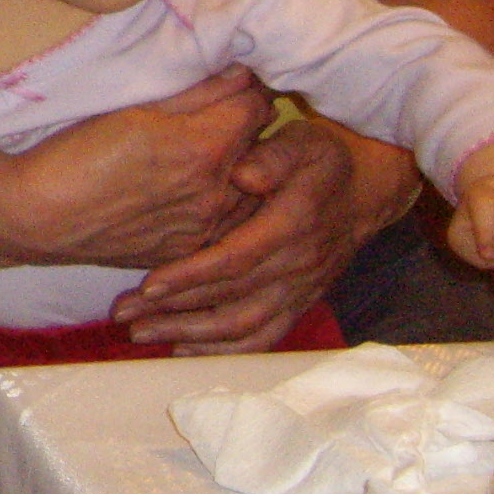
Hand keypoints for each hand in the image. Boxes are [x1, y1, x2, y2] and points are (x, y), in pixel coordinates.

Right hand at [5, 68, 270, 268]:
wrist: (38, 216)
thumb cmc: (74, 152)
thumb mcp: (132, 106)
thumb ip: (196, 89)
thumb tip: (243, 72)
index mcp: (205, 147)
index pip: (258, 105)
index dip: (243, 89)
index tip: (226, 85)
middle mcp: (216, 193)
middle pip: (257, 146)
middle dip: (240, 128)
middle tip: (207, 117)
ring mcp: (204, 228)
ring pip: (246, 187)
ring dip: (233, 168)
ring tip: (194, 156)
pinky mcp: (188, 251)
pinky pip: (222, 221)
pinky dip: (214, 201)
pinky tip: (180, 191)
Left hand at [112, 117, 377, 351]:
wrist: (368, 189)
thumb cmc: (323, 160)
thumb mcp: (302, 142)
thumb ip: (272, 155)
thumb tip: (243, 175)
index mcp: (292, 226)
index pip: (236, 259)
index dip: (192, 275)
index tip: (149, 286)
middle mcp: (297, 266)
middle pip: (232, 301)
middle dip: (175, 312)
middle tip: (125, 316)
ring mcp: (300, 290)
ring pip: (244, 327)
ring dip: (191, 336)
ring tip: (142, 334)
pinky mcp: (299, 303)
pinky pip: (263, 337)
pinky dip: (223, 351)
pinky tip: (184, 350)